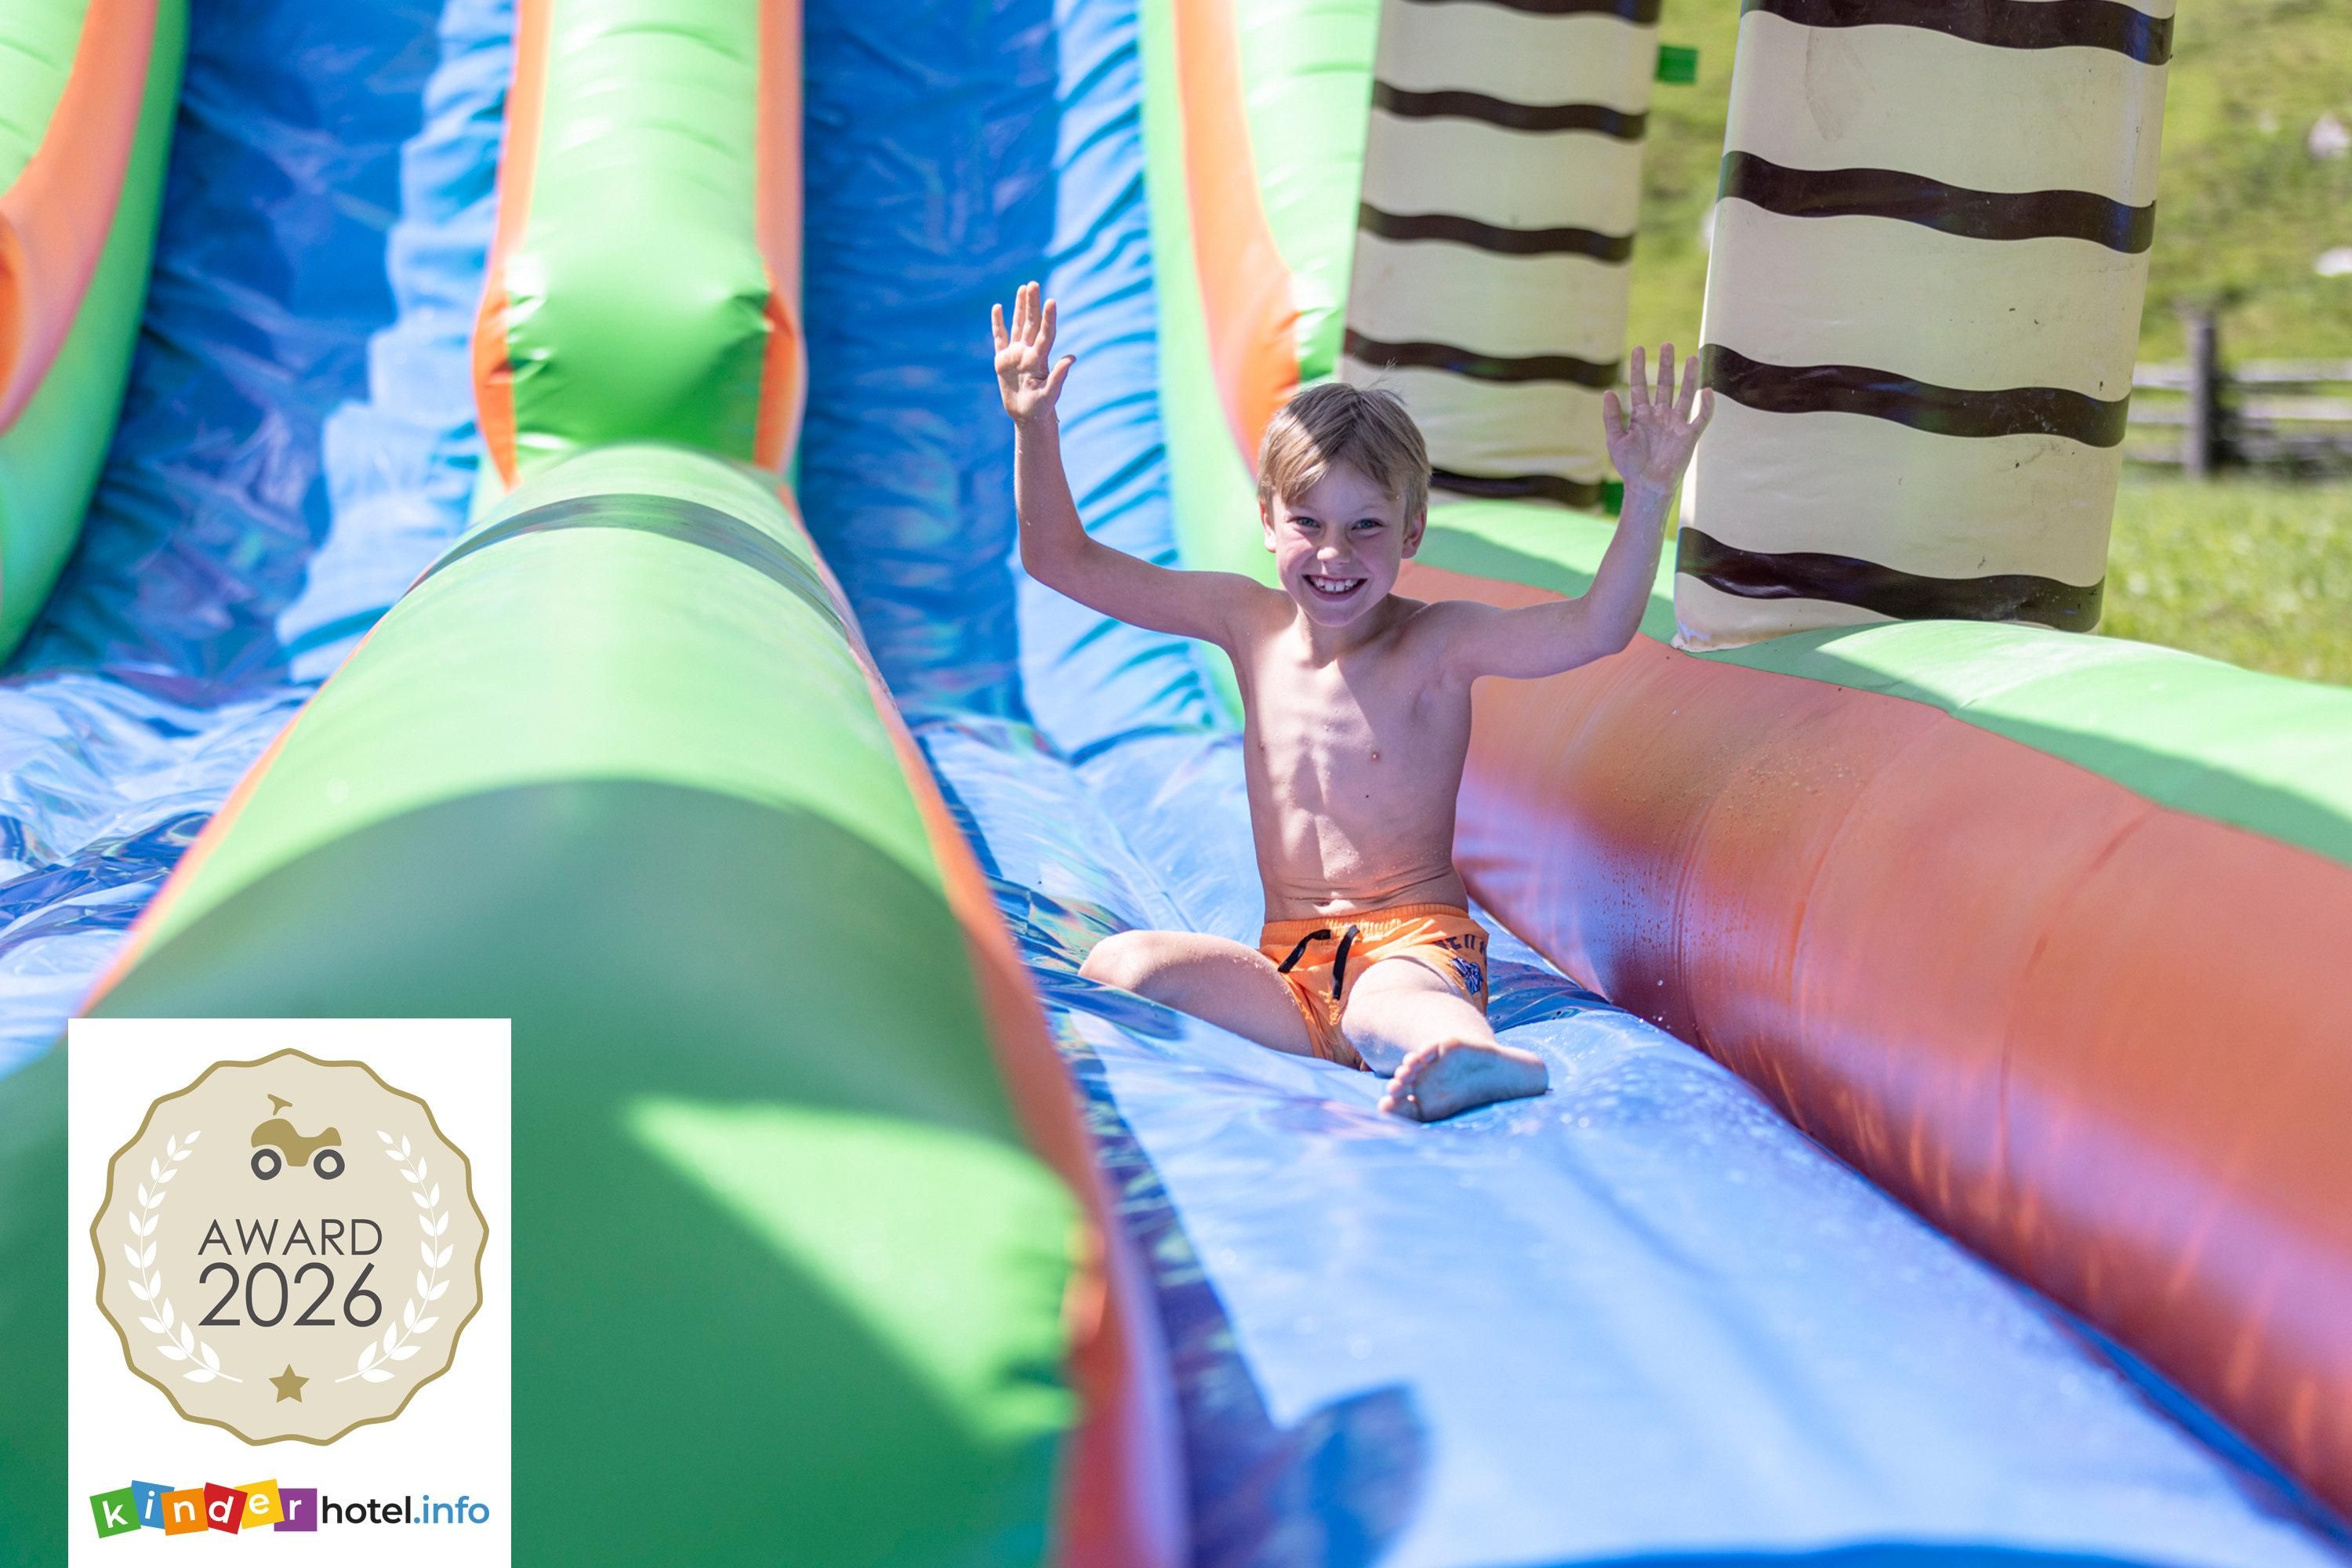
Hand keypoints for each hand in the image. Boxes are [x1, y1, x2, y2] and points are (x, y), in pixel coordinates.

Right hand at [993, 281, 1074, 425]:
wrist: (1027, 417)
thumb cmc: (1041, 408)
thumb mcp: (1050, 395)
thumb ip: (1059, 377)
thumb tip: (1071, 358)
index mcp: (1039, 359)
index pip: (1045, 333)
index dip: (1048, 318)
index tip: (1051, 301)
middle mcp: (1028, 352)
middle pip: (1030, 323)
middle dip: (1032, 304)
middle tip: (1034, 283)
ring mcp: (1015, 354)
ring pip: (1017, 325)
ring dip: (1020, 307)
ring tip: (1023, 288)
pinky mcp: (1002, 360)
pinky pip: (999, 338)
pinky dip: (998, 323)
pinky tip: (998, 307)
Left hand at [1602, 343, 1712, 496]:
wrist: (1647, 486)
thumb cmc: (1630, 466)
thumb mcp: (1615, 440)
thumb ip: (1611, 417)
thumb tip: (1608, 391)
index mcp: (1641, 416)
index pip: (1640, 386)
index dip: (1638, 368)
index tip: (1638, 349)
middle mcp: (1660, 416)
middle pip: (1664, 384)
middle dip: (1666, 365)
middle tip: (1667, 344)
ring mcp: (1676, 424)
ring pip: (1685, 394)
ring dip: (1689, 377)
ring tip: (1692, 357)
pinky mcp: (1689, 436)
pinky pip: (1701, 418)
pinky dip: (1706, 406)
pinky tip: (1707, 391)